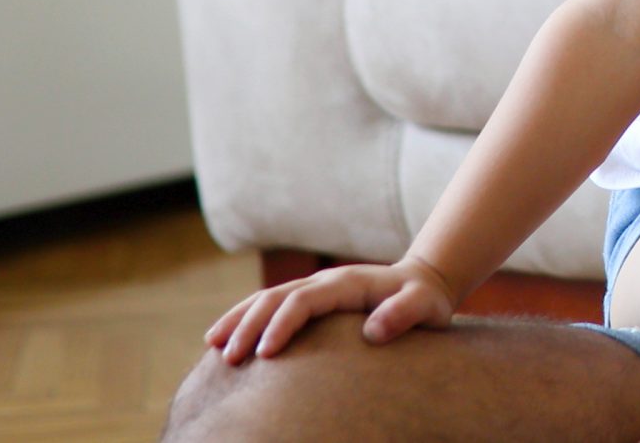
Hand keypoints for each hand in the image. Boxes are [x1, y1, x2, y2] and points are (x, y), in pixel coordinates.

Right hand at [203, 256, 458, 363]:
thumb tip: (373, 331)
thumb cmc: (425, 299)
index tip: (265, 354)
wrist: (424, 283)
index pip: (304, 301)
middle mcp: (325, 281)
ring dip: (239, 320)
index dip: (282, 324)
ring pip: (266, 299)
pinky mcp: (311, 299)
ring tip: (213, 346)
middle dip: (248, 325)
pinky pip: (272, 307)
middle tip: (228, 357)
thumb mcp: (425, 305)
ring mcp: (315, 288)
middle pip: (276, 298)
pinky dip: (247, 319)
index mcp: (346, 282)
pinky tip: (229, 339)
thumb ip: (404, 314)